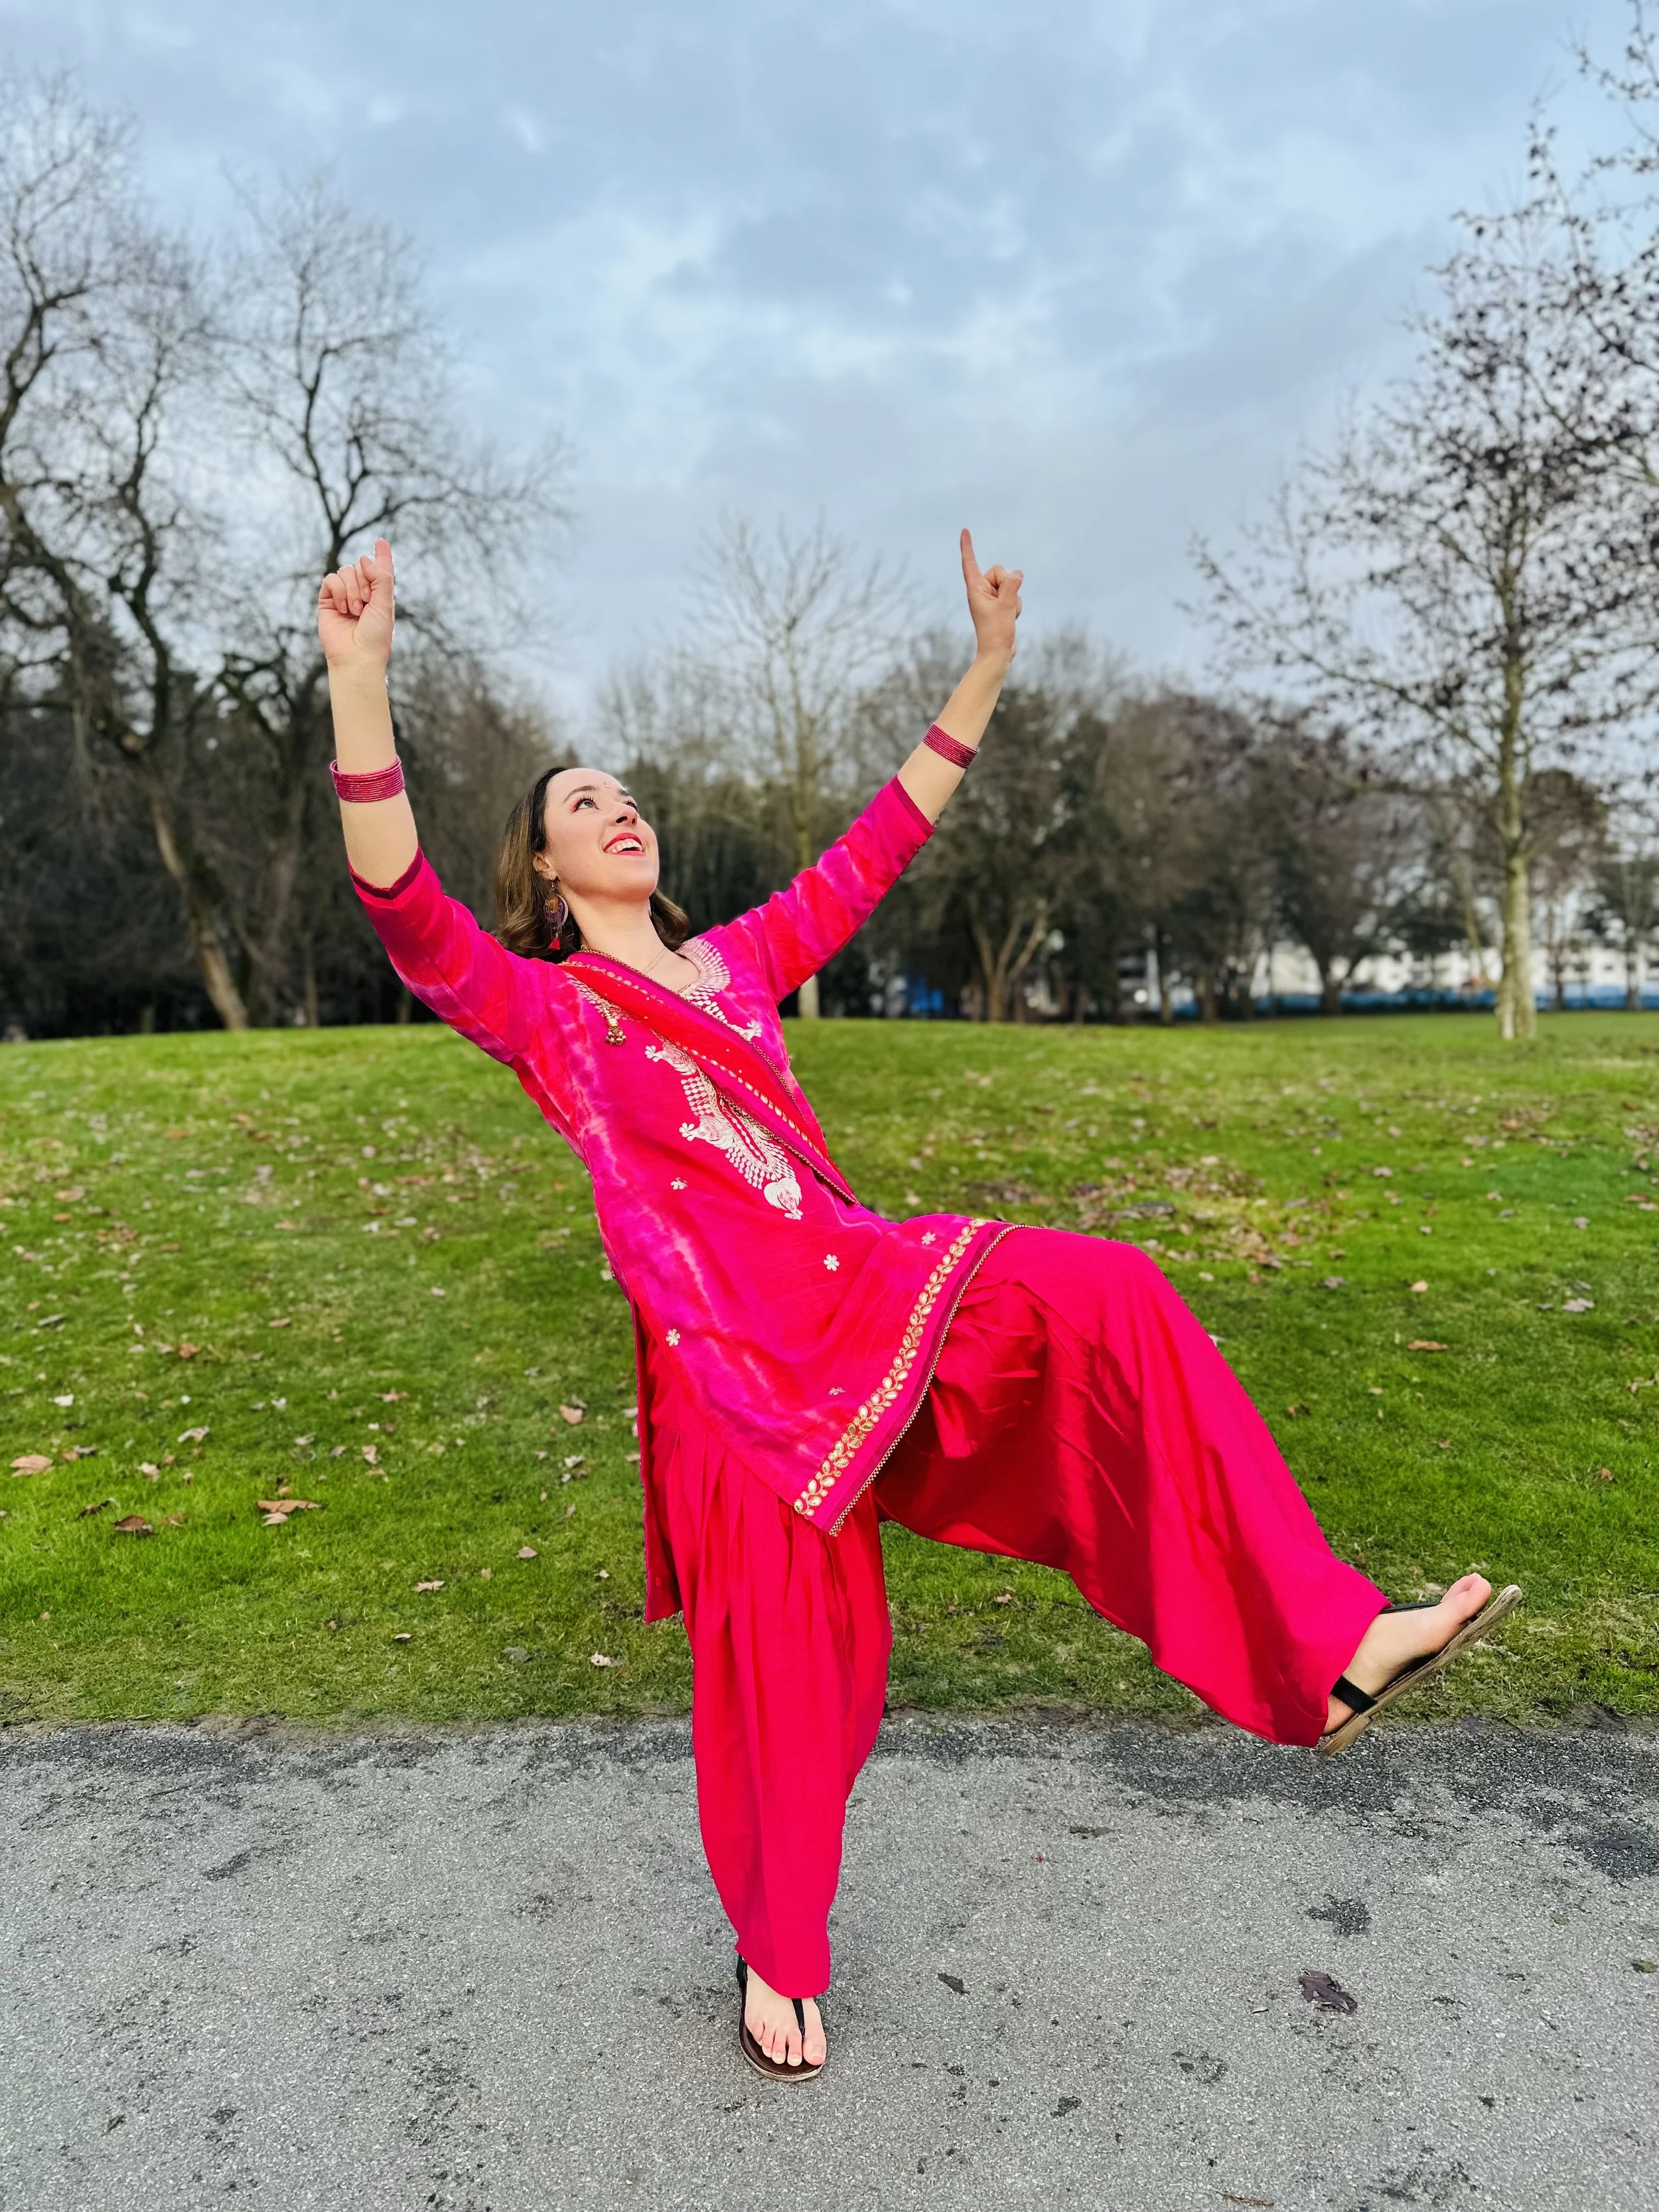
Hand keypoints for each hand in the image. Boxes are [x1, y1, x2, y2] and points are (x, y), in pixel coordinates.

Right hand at [317, 538, 395, 673]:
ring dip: (351, 589)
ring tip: (355, 610)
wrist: (357, 656)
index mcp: (379, 595)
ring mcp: (344, 596)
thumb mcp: (386, 604)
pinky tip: (343, 608)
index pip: (380, 571)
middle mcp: (362, 593)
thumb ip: (381, 578)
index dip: (381, 556)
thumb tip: (364, 559)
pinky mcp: (327, 600)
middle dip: (364, 581)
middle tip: (366, 603)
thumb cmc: (375, 635)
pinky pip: (330, 580)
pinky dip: (338, 591)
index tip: (381, 542)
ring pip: (345, 571)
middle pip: (360, 566)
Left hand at [960, 528, 1022, 662]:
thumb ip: (1011, 585)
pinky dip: (1016, 606)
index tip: (964, 530)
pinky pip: (1014, 595)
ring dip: (1013, 599)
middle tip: (1002, 605)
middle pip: (1000, 571)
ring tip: (1005, 615)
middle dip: (1007, 584)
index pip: (970, 563)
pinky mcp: (1000, 605)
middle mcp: (982, 591)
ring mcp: (992, 598)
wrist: (998, 653)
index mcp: (975, 589)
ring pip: (1010, 584)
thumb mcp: (1006, 605)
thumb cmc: (996, 632)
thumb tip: (1017, 573)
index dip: (968, 547)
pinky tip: (1010, 618)